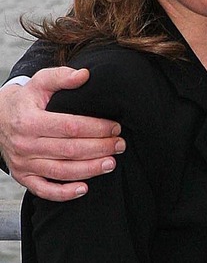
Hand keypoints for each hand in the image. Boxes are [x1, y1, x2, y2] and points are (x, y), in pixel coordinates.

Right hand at [0, 67, 124, 200]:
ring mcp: (23, 163)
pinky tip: (85, 189)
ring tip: (111, 164)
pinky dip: (64, 193)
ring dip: (89, 170)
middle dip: (99, 148)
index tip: (116, 127)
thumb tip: (84, 75)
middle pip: (69, 151)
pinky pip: (43, 190)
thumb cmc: (27, 99)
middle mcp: (24, 144)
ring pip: (60, 172)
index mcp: (30, 121)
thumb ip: (62, 77)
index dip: (96, 128)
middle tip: (120, 145)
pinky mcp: (23, 176)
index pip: (69, 126)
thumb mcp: (40, 82)